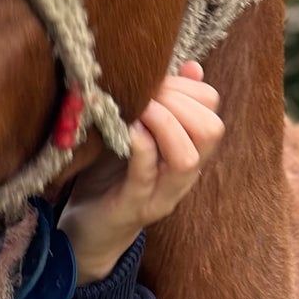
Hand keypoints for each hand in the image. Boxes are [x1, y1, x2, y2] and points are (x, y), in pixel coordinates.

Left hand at [60, 62, 223, 285]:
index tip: (156, 79)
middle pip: (211, 132)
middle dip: (178, 102)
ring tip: (139, 110)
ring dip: (164, 124)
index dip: (188, 89)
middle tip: (147, 93)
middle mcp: (182, 176)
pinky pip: (145, 174)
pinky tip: (126, 130)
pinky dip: (139, 147)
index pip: (212, 112)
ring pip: (188, 157)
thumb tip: (191, 67)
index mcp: (187, 153)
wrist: (86, 231)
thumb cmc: (109, 177)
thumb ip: (163, 105)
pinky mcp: (133, 206)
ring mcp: (160, 194)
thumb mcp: (137, 134)